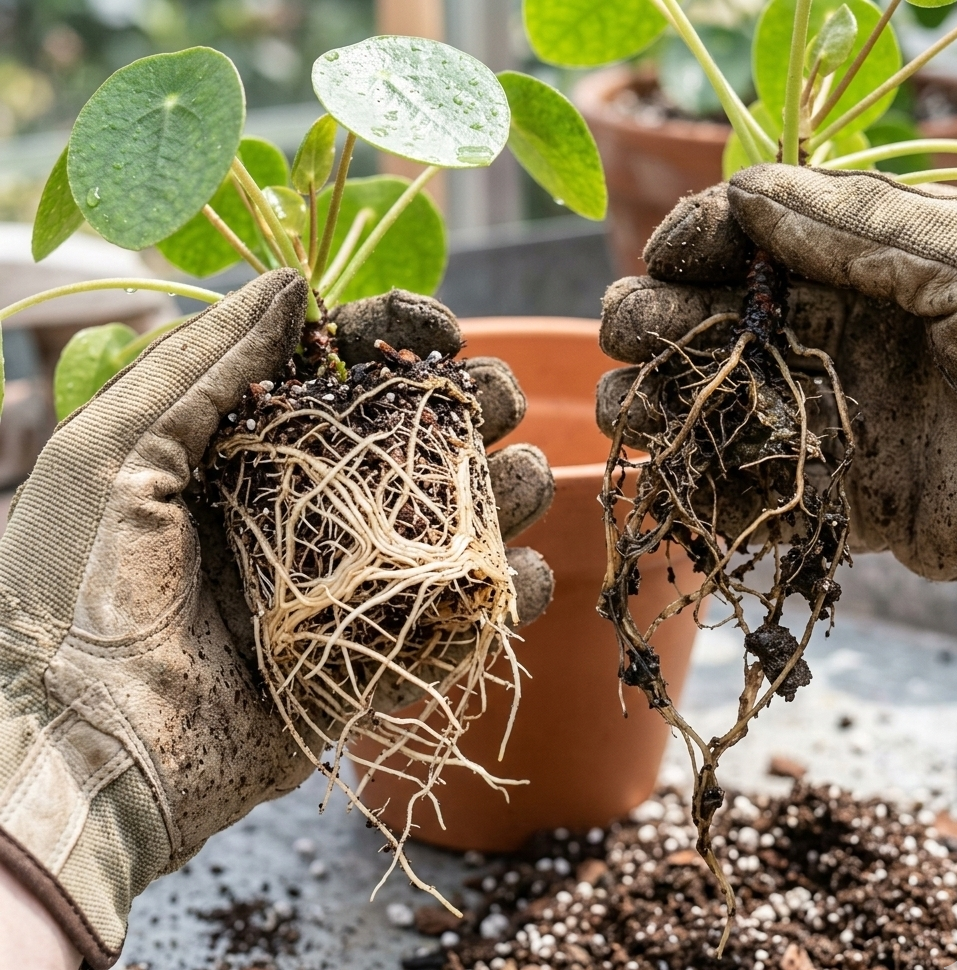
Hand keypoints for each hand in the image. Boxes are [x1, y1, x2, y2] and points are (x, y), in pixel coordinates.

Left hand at [0, 270, 552, 967]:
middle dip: (467, 404)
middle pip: (411, 437)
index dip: (395, 336)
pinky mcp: (373, 657)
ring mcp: (348, 583)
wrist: (81, 750)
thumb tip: (292, 283)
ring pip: (451, 522)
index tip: (444, 331)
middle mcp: (309, 506)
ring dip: (505, 490)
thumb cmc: (74, 591)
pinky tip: (525, 574)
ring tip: (526, 477)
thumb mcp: (117, 454)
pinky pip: (457, 623)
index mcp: (250, 448)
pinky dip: (505, 598)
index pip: (339, 370)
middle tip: (496, 401)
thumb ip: (205, 366)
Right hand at [598, 163, 956, 580]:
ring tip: (632, 413)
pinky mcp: (831, 507)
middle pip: (706, 325)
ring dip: (653, 410)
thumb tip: (744, 192)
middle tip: (632, 339)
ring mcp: (820, 425)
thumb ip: (858, 226)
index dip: (694, 241)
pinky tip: (668, 492)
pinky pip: (744, 503)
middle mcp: (827, 343)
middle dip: (653, 324)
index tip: (665, 261)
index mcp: (857, 274)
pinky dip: (698, 502)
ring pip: (705, 413)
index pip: (746, 241)